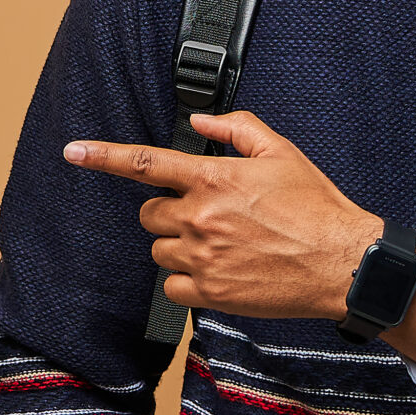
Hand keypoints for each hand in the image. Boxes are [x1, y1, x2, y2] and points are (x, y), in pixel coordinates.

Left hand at [63, 111, 377, 322]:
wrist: (342, 262)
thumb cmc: (316, 207)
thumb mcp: (281, 152)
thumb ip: (236, 129)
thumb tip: (200, 120)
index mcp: (214, 178)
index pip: (144, 164)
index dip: (102, 156)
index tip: (73, 151)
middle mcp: (201, 217)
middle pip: (149, 214)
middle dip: (168, 212)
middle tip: (206, 216)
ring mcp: (203, 258)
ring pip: (161, 250)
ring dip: (181, 246)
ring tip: (225, 245)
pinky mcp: (211, 293)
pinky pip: (172, 287)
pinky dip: (189, 281)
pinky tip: (222, 272)